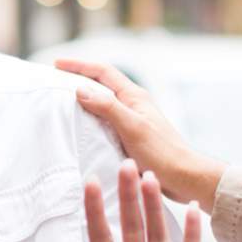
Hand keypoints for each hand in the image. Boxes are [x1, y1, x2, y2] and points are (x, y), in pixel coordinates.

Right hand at [56, 58, 224, 207]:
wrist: (185, 177)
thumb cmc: (162, 153)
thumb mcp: (132, 127)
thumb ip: (108, 107)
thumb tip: (80, 89)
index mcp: (135, 97)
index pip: (103, 72)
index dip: (79, 65)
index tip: (56, 65)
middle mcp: (134, 105)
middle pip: (102, 84)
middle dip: (79, 78)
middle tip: (56, 81)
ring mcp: (134, 120)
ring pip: (104, 103)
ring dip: (84, 99)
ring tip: (63, 103)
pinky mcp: (132, 137)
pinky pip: (106, 121)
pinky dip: (91, 119)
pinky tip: (81, 130)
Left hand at [80, 159, 201, 241]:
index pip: (100, 241)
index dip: (95, 213)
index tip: (89, 183)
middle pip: (130, 230)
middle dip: (127, 199)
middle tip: (126, 165)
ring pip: (157, 238)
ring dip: (154, 210)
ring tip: (152, 179)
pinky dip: (193, 238)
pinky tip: (194, 212)